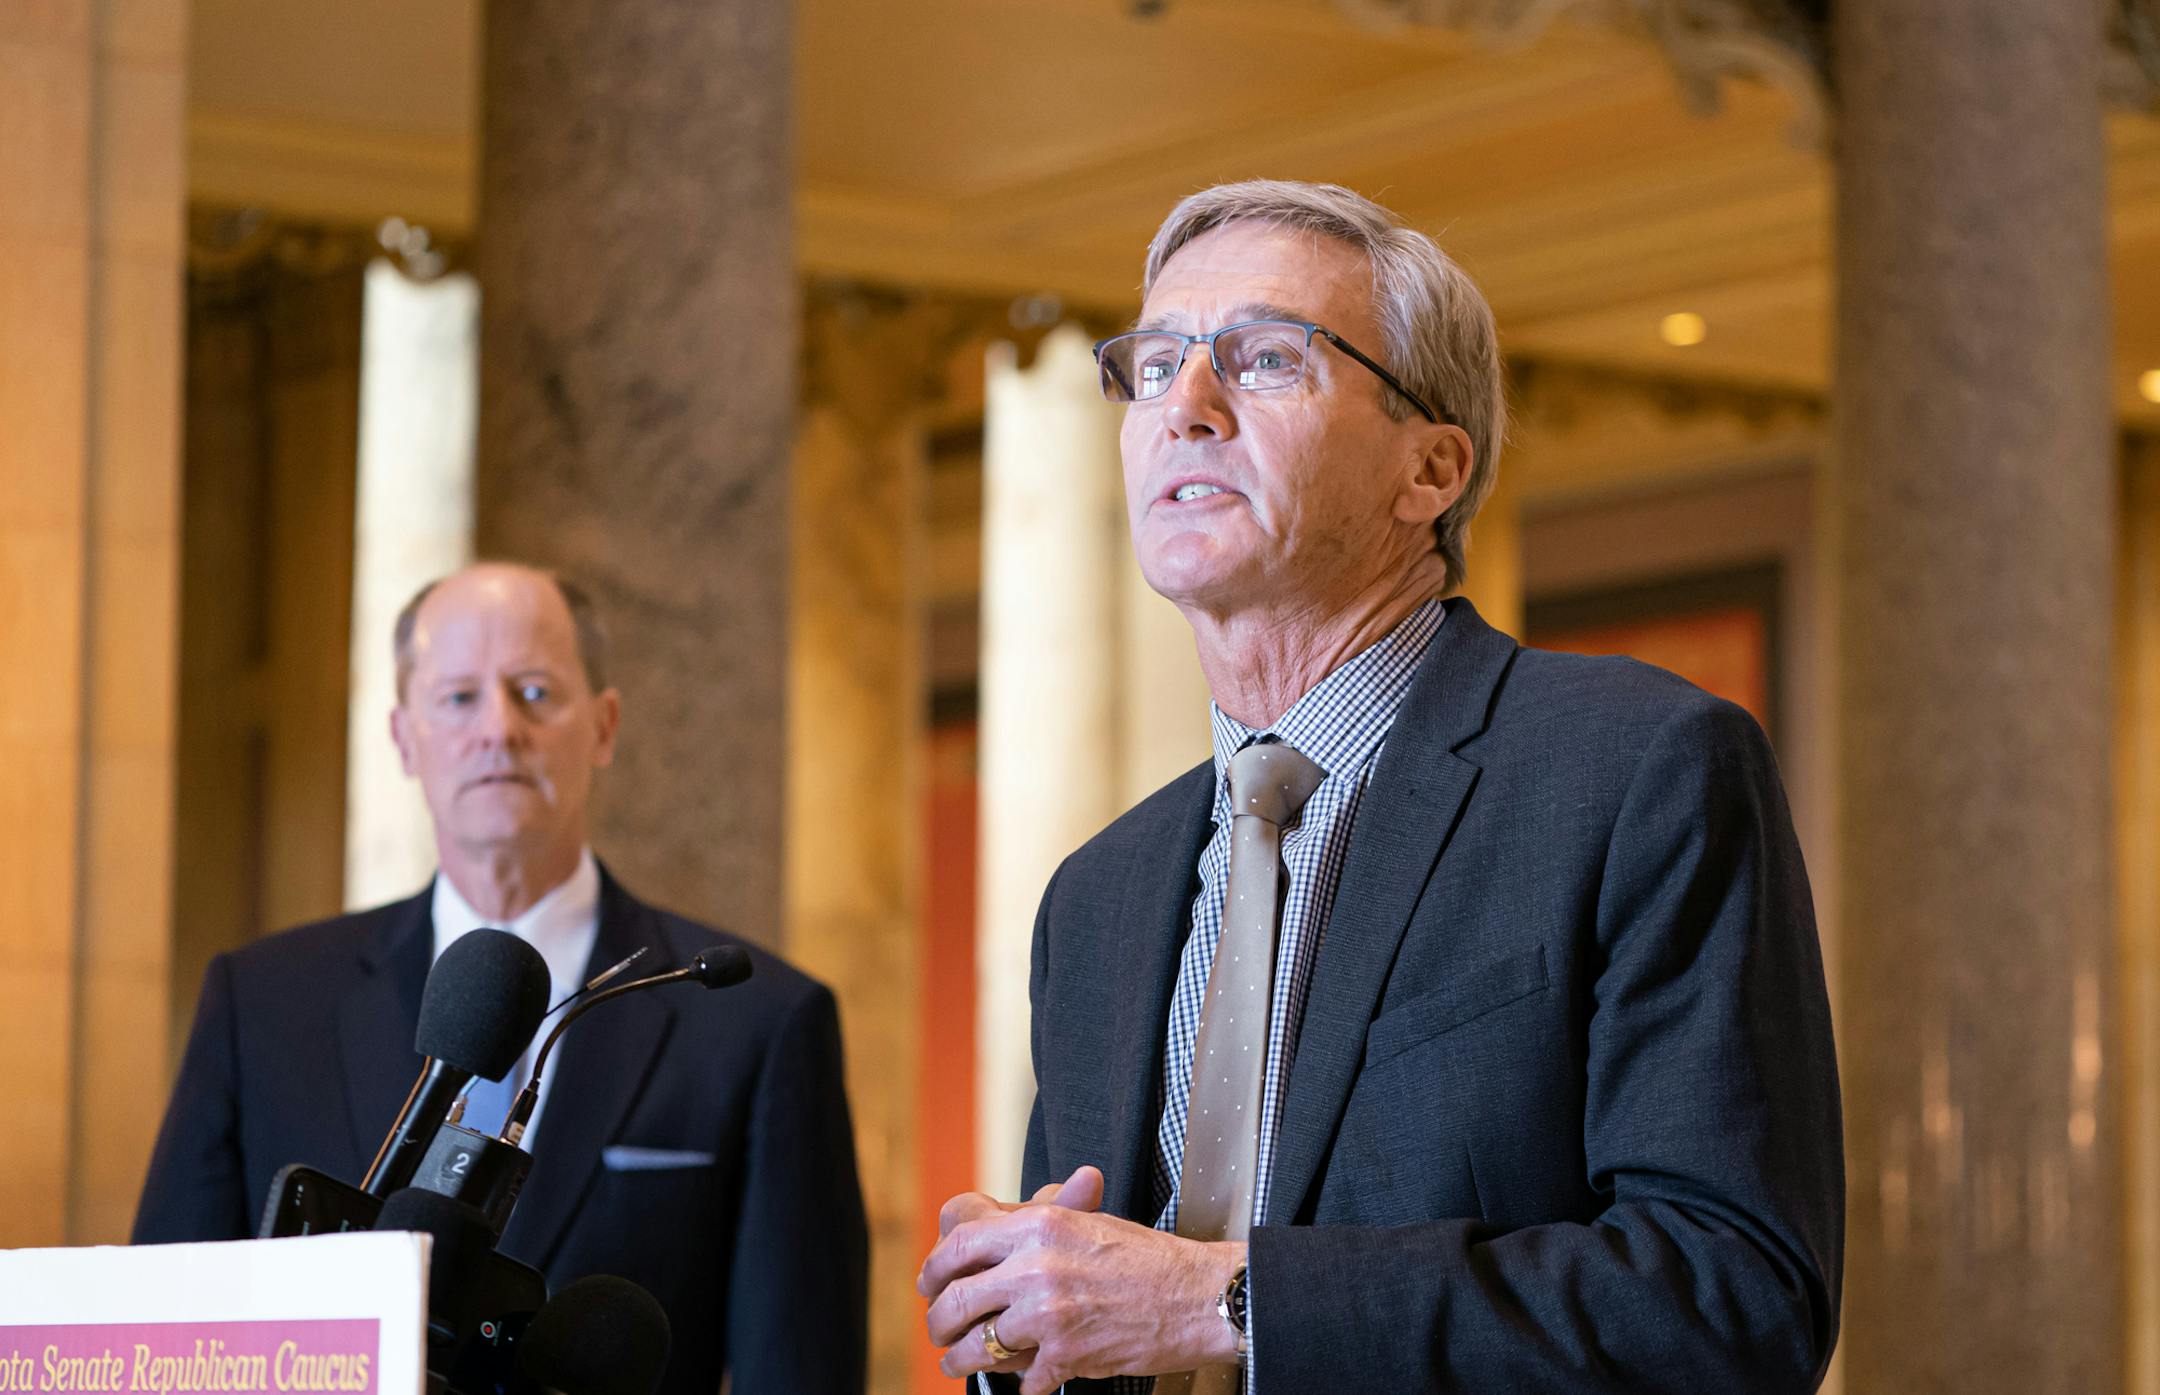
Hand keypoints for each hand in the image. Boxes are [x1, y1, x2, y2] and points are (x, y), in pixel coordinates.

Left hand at [920, 1168, 1244, 1394]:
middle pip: (955, 1298)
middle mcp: (1036, 1263)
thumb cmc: (1147, 1260)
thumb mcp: (1086, 1223)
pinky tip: (1028, 1381)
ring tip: (960, 1363)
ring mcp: (1048, 1311)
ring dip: (962, 1361)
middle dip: (939, 1322)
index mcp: (1039, 1223)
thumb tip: (982, 1224)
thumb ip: (1032, 1223)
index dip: (935, 1268)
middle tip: (941, 1331)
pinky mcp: (1065, 1353)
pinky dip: (1022, 1387)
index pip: (960, 1241)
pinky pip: (1021, 1381)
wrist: (1198, 1295)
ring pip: (976, 1345)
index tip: (931, 1283)